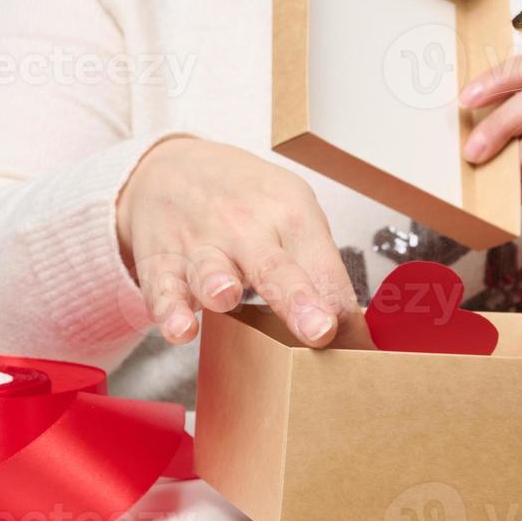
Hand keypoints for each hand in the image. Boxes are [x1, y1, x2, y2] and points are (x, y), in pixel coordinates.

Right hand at [116, 137, 369, 347]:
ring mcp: (202, 245)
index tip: (360, 352)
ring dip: (218, 286)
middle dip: (298, 299)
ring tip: (227, 298)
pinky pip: (164, 289)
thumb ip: (317, 270)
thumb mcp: (291, 212)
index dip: (344, 317)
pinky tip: (179, 328)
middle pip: (276, 268)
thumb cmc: (246, 201)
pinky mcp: (161, 263)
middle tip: (319, 330)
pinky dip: (168, 309)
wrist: (172, 168)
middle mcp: (247, 227)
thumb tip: (352, 333)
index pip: (326, 273)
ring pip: (212, 271)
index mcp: (292, 215)